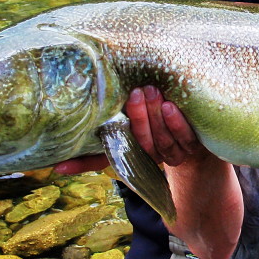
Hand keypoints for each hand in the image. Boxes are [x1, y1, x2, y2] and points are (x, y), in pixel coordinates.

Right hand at [52, 86, 202, 175]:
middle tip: (134, 94)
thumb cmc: (157, 109)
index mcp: (131, 150)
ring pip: (161, 141)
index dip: (81, 164)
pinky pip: (184, 138)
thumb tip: (64, 124)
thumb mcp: (132, 111)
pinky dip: (177, 123)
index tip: (60, 167)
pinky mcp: (193, 145)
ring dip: (156, 117)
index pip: (103, 158)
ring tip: (151, 91)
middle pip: (140, 144)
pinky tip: (171, 107)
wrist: (198, 119)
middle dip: (138, 119)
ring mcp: (173, 152)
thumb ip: (109, 116)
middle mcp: (150, 155)